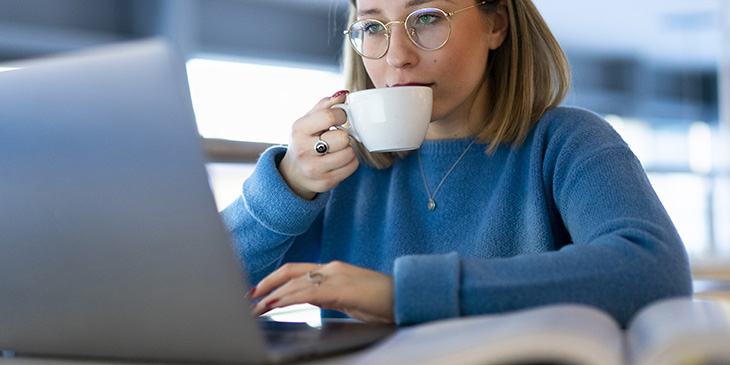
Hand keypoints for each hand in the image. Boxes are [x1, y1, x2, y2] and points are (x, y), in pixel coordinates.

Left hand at [250, 261, 394, 323]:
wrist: (407, 298)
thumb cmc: (384, 301)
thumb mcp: (350, 299)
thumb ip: (330, 297)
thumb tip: (313, 302)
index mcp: (334, 270)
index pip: (297, 270)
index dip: (275, 279)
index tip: (259, 291)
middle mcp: (332, 268)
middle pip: (290, 272)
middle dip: (267, 284)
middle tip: (250, 297)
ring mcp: (337, 276)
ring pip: (295, 282)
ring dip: (272, 295)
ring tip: (256, 307)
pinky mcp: (341, 289)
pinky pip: (308, 293)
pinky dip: (288, 298)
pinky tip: (276, 305)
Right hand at [278, 91, 358, 199]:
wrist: (293, 174)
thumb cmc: (304, 141)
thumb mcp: (307, 121)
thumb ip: (325, 105)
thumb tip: (344, 94)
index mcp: (299, 130)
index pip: (329, 116)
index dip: (341, 115)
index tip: (339, 119)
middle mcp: (304, 150)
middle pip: (343, 138)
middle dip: (344, 135)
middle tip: (336, 137)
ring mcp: (314, 169)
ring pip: (349, 153)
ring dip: (348, 149)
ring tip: (337, 149)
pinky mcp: (325, 182)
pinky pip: (352, 166)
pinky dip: (350, 161)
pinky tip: (339, 160)